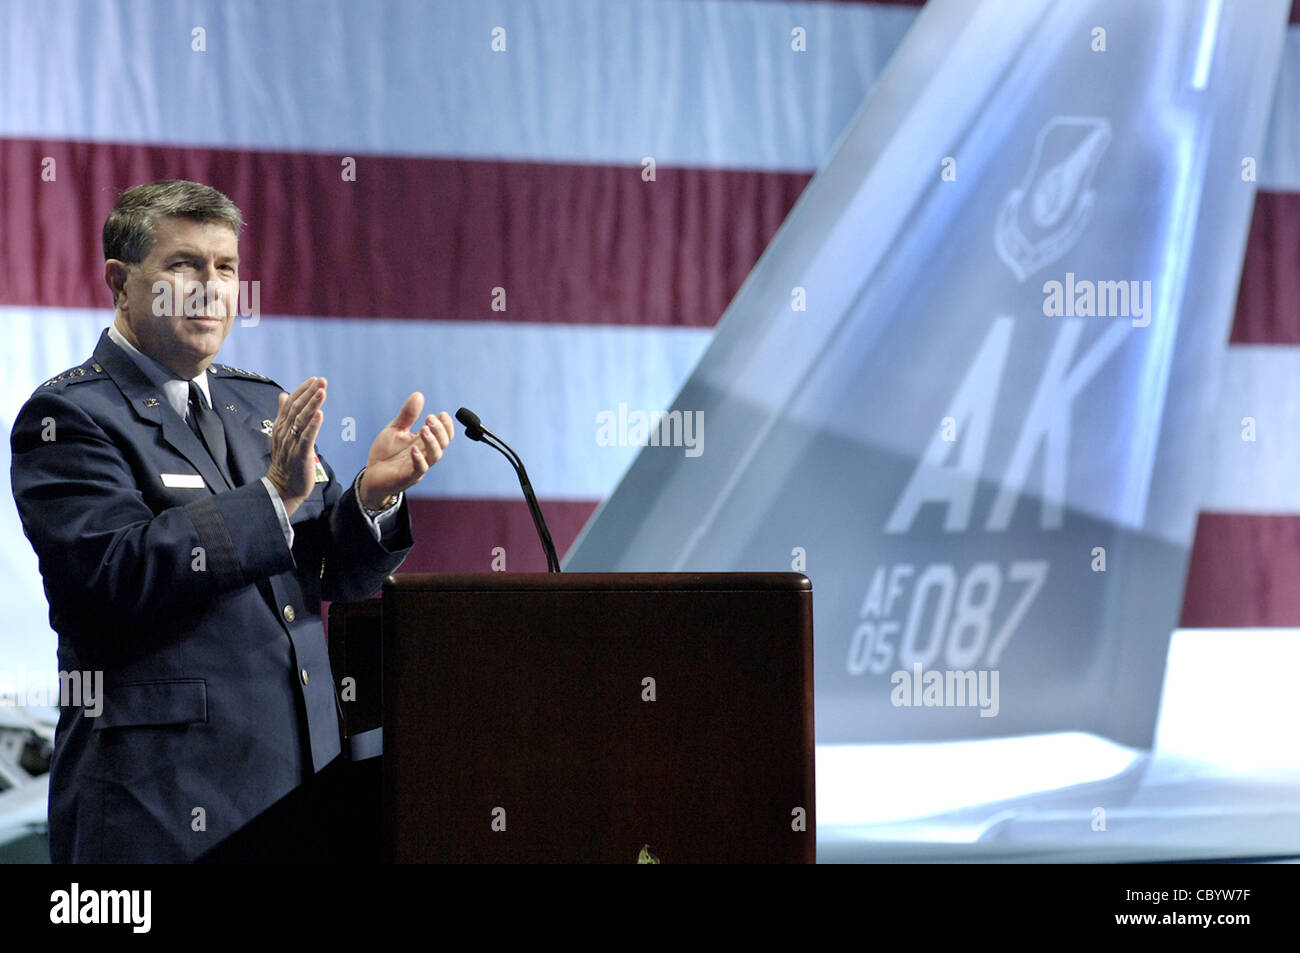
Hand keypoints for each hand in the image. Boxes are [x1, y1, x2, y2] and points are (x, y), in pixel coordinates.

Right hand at [266, 376, 325, 517]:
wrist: (282, 487)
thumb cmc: (286, 460)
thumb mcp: (283, 434)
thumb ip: (284, 414)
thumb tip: (284, 395)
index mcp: (280, 426)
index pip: (291, 403)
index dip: (303, 390)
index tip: (315, 379)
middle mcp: (284, 432)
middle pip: (296, 408)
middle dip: (309, 393)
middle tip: (322, 381)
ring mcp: (290, 443)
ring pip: (301, 420)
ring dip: (312, 405)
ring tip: (322, 391)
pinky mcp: (299, 455)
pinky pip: (306, 438)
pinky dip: (313, 426)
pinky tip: (320, 414)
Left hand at [359, 393, 453, 508]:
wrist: (371, 475)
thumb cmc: (385, 453)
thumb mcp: (395, 429)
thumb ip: (408, 415)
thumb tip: (419, 395)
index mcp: (423, 443)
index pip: (444, 434)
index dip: (446, 425)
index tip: (441, 414)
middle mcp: (424, 454)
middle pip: (443, 443)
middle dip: (440, 430)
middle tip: (430, 419)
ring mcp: (418, 466)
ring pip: (435, 456)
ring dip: (432, 442)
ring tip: (424, 429)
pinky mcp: (408, 477)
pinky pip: (420, 469)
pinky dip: (419, 459)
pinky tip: (413, 448)